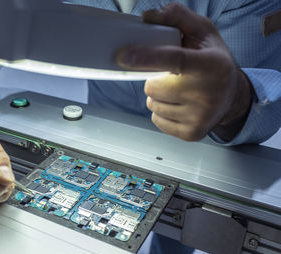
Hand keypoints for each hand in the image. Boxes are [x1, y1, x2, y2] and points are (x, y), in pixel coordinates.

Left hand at [117, 3, 251, 140]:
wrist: (233, 97)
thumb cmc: (214, 61)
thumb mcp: (202, 32)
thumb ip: (177, 17)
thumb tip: (148, 17)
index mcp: (211, 65)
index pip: (173, 59)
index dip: (147, 57)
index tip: (124, 56)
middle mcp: (207, 93)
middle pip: (153, 86)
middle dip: (155, 79)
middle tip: (173, 76)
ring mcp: (199, 116)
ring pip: (152, 104)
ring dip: (158, 96)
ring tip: (178, 90)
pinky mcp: (192, 133)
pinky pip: (156, 120)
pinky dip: (161, 111)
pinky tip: (178, 104)